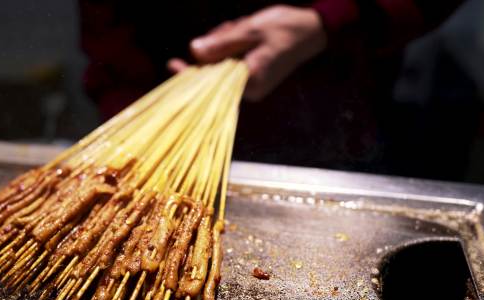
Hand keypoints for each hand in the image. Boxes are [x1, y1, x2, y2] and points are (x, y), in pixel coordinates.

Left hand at [168, 5, 326, 100]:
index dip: (189, 74)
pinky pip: (232, 63)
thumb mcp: (249, 30)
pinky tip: (241, 31)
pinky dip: (232, 47)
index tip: (172, 64)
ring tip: (240, 26)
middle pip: (215, 71)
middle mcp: (250, 89)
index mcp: (250, 81)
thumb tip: (193, 51)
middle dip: (216, 46)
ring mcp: (252, 83)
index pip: (211, 82)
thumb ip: (221, 43)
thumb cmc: (284, 28)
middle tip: (230, 27)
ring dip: (225, 43)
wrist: (312, 29)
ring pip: (223, 64)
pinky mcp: (253, 76)